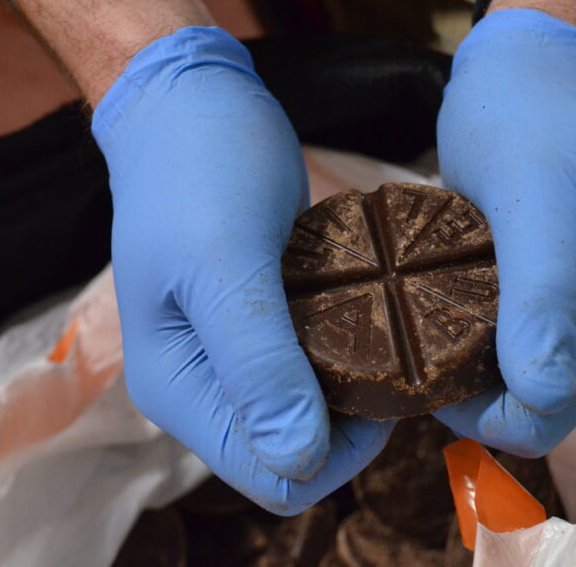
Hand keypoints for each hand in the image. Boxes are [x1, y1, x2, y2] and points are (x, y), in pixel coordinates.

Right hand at [92, 26, 393, 512]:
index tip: (385, 381)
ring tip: (392, 321)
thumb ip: (257, 361)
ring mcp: (230, 354)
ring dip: (355, 381)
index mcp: (177, 388)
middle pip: (292, 450)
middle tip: (398, 346)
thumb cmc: (199, 170)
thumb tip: (298, 462)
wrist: (189, 99)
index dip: (338, 450)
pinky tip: (372, 306)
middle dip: (352, 419)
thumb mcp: (225, 259)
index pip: (270, 475)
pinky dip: (347, 346)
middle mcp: (201, 386)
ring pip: (308, 408)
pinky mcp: (259, 321)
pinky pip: (312, 363)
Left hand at [433, 9, 575, 456]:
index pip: (550, 410)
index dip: (486, 412)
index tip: (422, 373)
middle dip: (468, 398)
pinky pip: (492, 348)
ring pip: (508, 383)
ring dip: (457, 373)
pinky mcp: (529, 295)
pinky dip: (455, 343)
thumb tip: (542, 391)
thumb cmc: (529, 120)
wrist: (523, 73)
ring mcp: (564, 312)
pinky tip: (419, 315)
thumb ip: (544, 290)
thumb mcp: (536, 195)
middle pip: (531, 407)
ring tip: (405, 329)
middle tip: (403, 350)